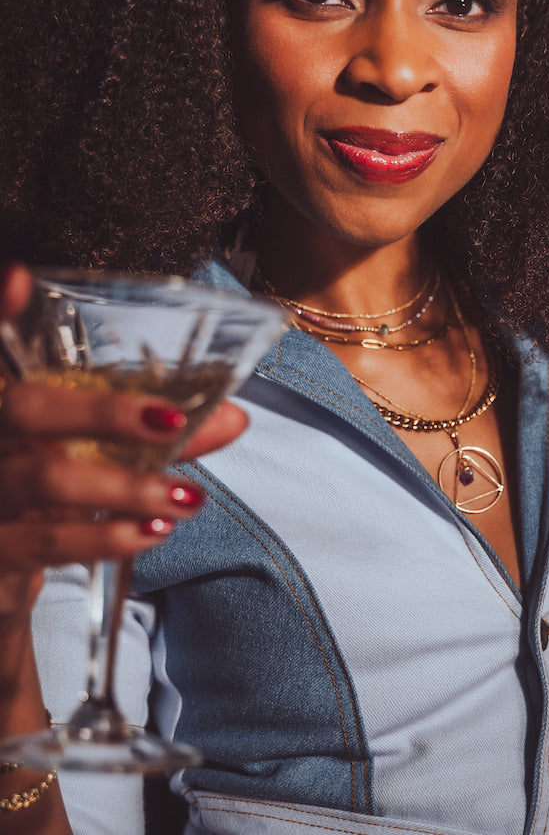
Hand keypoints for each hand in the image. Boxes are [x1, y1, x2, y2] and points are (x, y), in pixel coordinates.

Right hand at [0, 264, 247, 612]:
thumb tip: (235, 416)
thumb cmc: (56, 489)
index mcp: (9, 401)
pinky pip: (46, 543)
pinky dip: (106, 538)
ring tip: (186, 498)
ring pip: (45, 480)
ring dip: (125, 489)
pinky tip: (152, 532)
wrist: (11, 561)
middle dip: (102, 413)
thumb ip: (156, 431)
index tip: (24, 279)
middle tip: (171, 421)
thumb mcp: (98, 449)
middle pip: (24, 408)